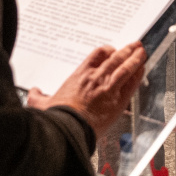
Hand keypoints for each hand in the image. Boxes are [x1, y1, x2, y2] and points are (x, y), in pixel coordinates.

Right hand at [26, 42, 146, 141]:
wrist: (68, 130)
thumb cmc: (57, 117)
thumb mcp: (42, 104)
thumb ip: (37, 97)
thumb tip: (33, 92)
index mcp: (80, 75)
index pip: (97, 54)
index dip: (107, 51)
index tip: (112, 51)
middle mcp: (96, 78)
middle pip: (115, 58)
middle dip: (126, 50)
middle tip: (134, 45)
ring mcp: (109, 88)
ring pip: (126, 67)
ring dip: (136, 58)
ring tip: (142, 51)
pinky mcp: (118, 101)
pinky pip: (131, 83)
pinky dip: (138, 74)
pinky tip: (142, 69)